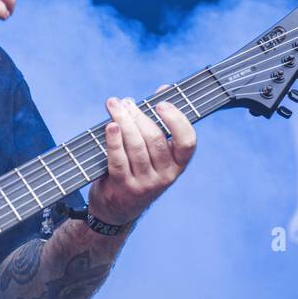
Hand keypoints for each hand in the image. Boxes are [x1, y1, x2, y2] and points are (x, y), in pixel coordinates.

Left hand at [87, 84, 195, 225]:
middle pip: (154, 139)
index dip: (176, 120)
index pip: (187, 142)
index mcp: (177, 165)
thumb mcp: (152, 153)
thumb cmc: (136, 170)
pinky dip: (113, 140)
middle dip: (138, 115)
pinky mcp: (123, 187)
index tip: (161, 103)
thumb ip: (159, 121)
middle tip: (125, 102)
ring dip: (123, 121)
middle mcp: (164, 176)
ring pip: (135, 146)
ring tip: (114, 106)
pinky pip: (118, 159)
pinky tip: (110, 125)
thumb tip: (165, 89)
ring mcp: (144, 183)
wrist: (116, 209)